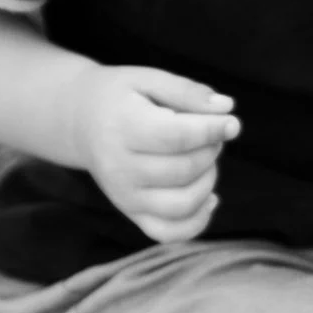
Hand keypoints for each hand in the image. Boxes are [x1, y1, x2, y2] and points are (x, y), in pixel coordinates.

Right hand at [69, 66, 239, 243]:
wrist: (80, 121)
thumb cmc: (122, 97)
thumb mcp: (149, 80)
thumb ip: (187, 92)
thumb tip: (226, 108)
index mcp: (123, 128)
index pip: (177, 137)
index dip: (213, 130)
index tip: (232, 122)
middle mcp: (119, 168)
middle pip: (184, 170)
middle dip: (210, 150)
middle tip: (210, 133)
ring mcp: (124, 196)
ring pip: (181, 204)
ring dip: (208, 181)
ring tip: (204, 159)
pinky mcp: (131, 212)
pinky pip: (169, 232)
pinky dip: (197, 221)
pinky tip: (209, 197)